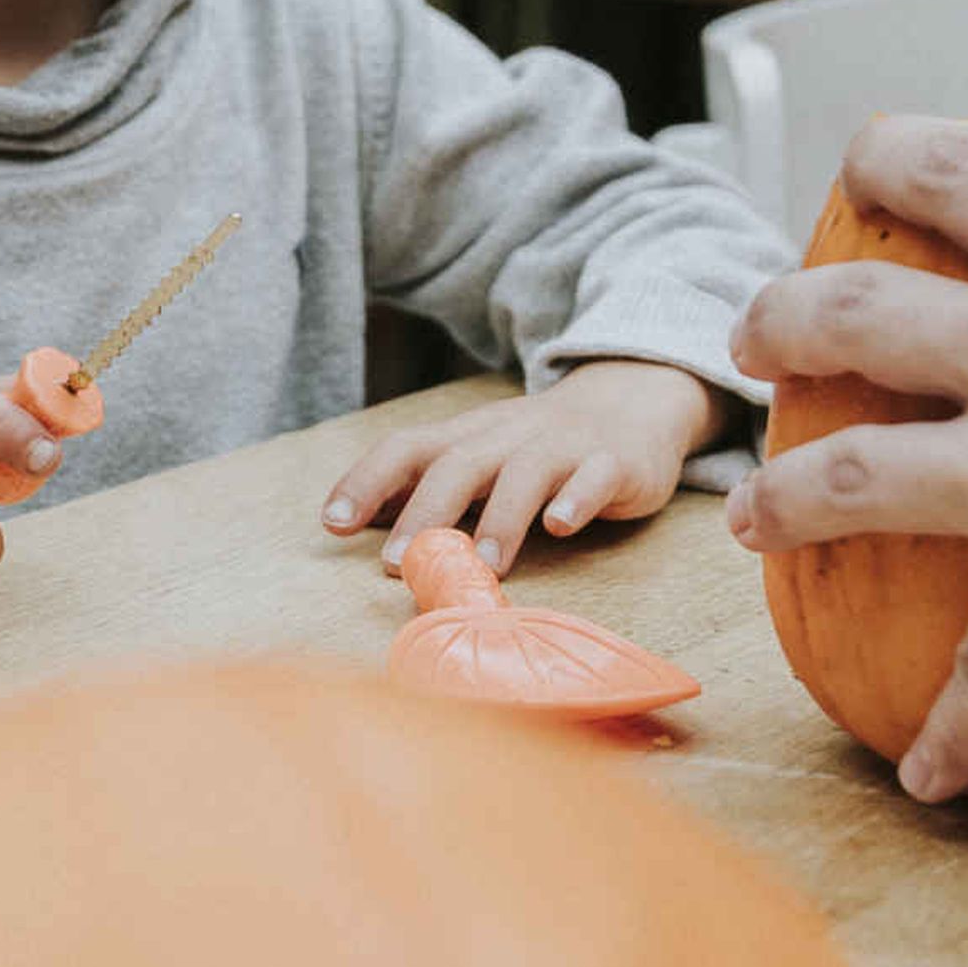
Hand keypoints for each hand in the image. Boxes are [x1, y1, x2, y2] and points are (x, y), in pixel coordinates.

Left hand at [322, 360, 719, 575]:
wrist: (634, 399)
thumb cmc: (542, 444)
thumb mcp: (482, 454)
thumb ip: (429, 486)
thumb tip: (357, 523)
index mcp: (471, 436)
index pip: (408, 447)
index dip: (367, 480)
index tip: (333, 523)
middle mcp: (510, 436)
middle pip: (459, 465)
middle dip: (424, 513)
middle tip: (397, 565)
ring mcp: (564, 447)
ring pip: (525, 473)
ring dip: (501, 519)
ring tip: (483, 567)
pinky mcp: (614, 463)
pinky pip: (594, 477)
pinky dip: (577, 499)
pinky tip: (562, 526)